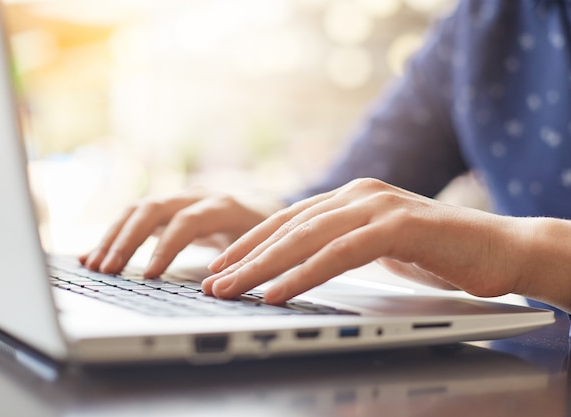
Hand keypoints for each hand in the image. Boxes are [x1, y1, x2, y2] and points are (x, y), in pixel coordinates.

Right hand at [80, 186, 284, 276]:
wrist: (264, 208)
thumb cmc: (263, 235)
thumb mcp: (259, 250)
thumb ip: (239, 265)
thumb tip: (213, 290)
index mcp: (223, 206)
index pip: (188, 221)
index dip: (166, 247)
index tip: (149, 275)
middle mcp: (196, 196)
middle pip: (153, 209)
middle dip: (127, 240)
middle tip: (108, 270)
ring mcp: (178, 199)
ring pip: (137, 211)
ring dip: (113, 237)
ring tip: (93, 266)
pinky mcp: (166, 209)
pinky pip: (134, 218)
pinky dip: (113, 236)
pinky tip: (92, 256)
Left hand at [202, 178, 532, 304]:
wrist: (500, 247)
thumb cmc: (437, 252)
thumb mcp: (378, 245)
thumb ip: (343, 244)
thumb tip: (303, 263)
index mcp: (349, 198)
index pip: (287, 220)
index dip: (250, 243)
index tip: (220, 265)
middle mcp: (358, 194)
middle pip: (287, 227)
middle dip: (245, 257)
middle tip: (212, 281)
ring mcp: (377, 205)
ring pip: (305, 237)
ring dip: (263, 267)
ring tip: (231, 288)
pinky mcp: (397, 225)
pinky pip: (339, 253)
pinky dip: (304, 274)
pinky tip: (277, 293)